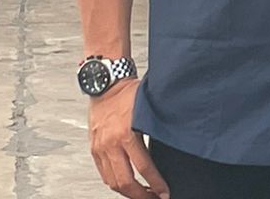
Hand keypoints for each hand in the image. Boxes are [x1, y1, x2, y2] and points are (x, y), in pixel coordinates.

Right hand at [88, 79, 168, 198]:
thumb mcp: (146, 108)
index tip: (165, 193)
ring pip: (113, 182)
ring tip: (142, 194)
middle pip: (126, 182)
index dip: (156, 184)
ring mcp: (100, 147)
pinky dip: (115, 183)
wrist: (105, 82)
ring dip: (128, 193)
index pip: (143, 168)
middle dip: (142, 195)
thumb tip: (175, 141)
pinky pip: (104, 174)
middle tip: (155, 198)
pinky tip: (126, 184)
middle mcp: (110, 143)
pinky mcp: (94, 148)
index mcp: (126, 133)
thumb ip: (156, 127)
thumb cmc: (127, 91)